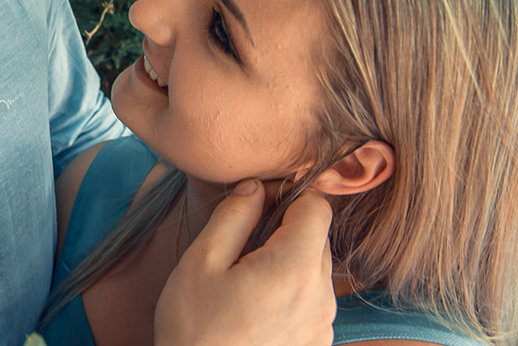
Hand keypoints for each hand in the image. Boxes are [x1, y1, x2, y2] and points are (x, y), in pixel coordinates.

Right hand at [154, 180, 334, 345]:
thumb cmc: (195, 329)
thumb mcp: (202, 262)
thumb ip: (234, 216)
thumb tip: (255, 187)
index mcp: (295, 268)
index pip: (318, 207)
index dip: (290, 196)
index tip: (259, 205)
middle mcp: (321, 297)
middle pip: (318, 239)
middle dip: (286, 230)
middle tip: (242, 244)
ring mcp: (322, 326)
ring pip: (316, 270)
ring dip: (288, 263)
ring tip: (244, 280)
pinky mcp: (316, 345)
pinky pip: (312, 302)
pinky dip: (291, 293)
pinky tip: (254, 307)